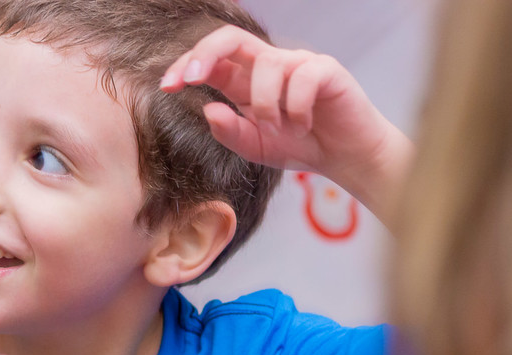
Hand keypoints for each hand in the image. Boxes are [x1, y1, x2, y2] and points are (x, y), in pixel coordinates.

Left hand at [161, 25, 411, 220]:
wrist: (344, 158)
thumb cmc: (298, 146)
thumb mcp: (254, 147)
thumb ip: (229, 131)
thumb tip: (207, 109)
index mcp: (245, 81)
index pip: (212, 59)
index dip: (187, 65)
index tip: (167, 86)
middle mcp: (269, 66)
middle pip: (231, 38)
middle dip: (205, 54)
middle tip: (192, 79)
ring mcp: (298, 63)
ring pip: (268, 65)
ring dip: (265, 104)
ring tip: (278, 128)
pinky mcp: (326, 69)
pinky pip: (303, 77)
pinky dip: (296, 107)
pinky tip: (304, 125)